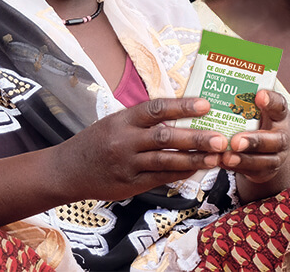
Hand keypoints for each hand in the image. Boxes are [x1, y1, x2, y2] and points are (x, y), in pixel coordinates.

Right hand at [60, 98, 225, 201]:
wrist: (68, 169)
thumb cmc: (95, 142)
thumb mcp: (113, 122)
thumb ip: (141, 121)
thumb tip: (177, 115)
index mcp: (122, 120)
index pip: (155, 109)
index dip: (181, 106)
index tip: (205, 105)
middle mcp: (125, 140)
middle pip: (165, 137)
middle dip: (195, 137)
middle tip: (221, 138)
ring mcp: (128, 164)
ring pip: (166, 160)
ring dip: (194, 159)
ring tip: (217, 157)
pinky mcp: (130, 184)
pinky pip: (161, 178)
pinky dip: (181, 174)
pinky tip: (198, 170)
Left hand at [221, 90, 289, 201]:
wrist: (264, 150)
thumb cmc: (253, 120)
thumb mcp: (253, 107)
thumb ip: (241, 95)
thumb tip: (208, 71)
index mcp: (278, 115)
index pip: (280, 106)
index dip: (272, 101)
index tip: (259, 95)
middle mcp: (281, 136)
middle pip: (275, 140)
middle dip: (255, 141)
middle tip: (236, 141)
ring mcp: (275, 156)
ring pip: (264, 161)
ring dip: (244, 159)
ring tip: (226, 156)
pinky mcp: (264, 171)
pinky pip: (251, 171)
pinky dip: (234, 167)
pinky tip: (220, 162)